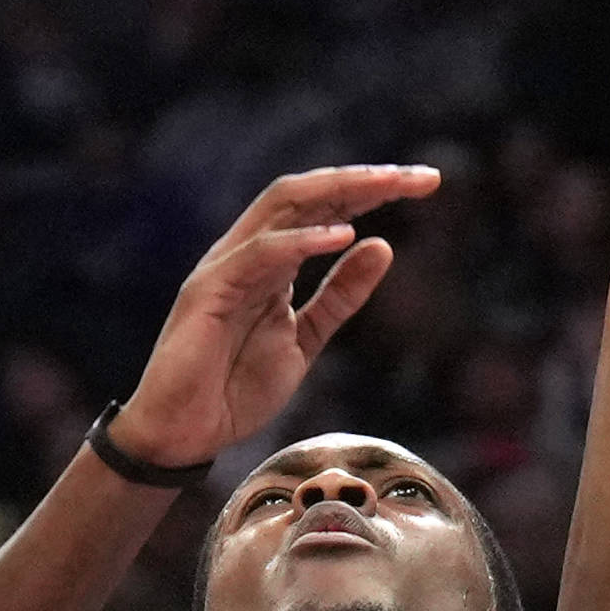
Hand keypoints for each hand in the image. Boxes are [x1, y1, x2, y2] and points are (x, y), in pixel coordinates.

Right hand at [122, 167, 436, 464]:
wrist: (182, 433)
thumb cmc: (233, 387)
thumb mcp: (305, 339)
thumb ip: (340, 296)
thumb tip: (383, 246)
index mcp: (270, 259)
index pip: (323, 206)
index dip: (372, 190)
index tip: (426, 184)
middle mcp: (247, 250)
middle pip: (308, 193)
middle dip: (366, 179)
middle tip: (424, 177)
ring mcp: (225, 266)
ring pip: (283, 206)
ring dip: (341, 192)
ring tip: (390, 188)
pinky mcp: (207, 291)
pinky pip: (259, 253)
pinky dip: (302, 241)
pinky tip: (344, 236)